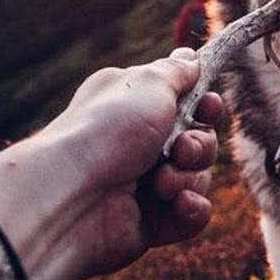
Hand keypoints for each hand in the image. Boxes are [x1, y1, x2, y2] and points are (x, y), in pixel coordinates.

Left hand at [0, 50, 224, 279]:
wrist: (71, 196)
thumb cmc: (107, 130)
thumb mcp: (148, 84)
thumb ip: (176, 71)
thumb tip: (191, 57)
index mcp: (134, 108)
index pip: (186, 105)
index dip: (206, 106)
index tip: (208, 105)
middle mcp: (139, 144)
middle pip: (199, 142)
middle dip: (199, 145)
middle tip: (180, 148)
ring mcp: (144, 185)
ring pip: (198, 178)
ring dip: (188, 177)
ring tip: (161, 182)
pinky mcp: (150, 222)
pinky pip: (191, 215)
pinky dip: (190, 209)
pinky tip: (177, 204)